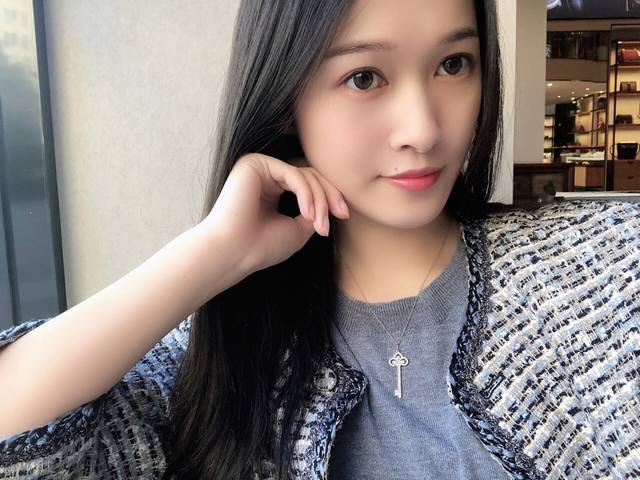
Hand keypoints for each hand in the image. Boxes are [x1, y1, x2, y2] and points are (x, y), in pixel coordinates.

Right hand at [200, 153, 349, 273]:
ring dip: (319, 199)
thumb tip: (330, 201)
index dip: (330, 197)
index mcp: (273, 191)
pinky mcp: (254, 163)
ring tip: (319, 223)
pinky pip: (292, 173)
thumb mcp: (299, 229)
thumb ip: (315, 212)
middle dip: (330, 195)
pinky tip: (308, 212)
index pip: (309, 185)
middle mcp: (265, 177)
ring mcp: (259, 168)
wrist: (233, 253)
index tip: (344, 215)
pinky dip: (306, 193)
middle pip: (310, 176)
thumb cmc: (262, 247)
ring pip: (304, 174)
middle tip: (341, 214)